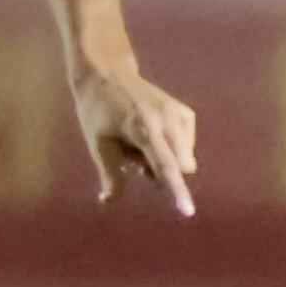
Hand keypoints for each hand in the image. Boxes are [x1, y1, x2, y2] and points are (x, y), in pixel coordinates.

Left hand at [71, 60, 197, 215]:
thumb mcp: (98, 144)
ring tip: (139, 144)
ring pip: (184, 159)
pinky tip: (151, 137)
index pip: (165, 167)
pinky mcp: (186, 114)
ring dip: (165, 161)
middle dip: (161, 173)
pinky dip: (171, 150)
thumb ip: (110, 174)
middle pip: (179, 167)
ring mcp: (181, 115)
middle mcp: (169, 121)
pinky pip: (185, 147)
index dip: (176, 191)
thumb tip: (109, 201)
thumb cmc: (98, 111)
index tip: (187, 211)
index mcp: (145, 129)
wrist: (108, 75)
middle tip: (132, 159)